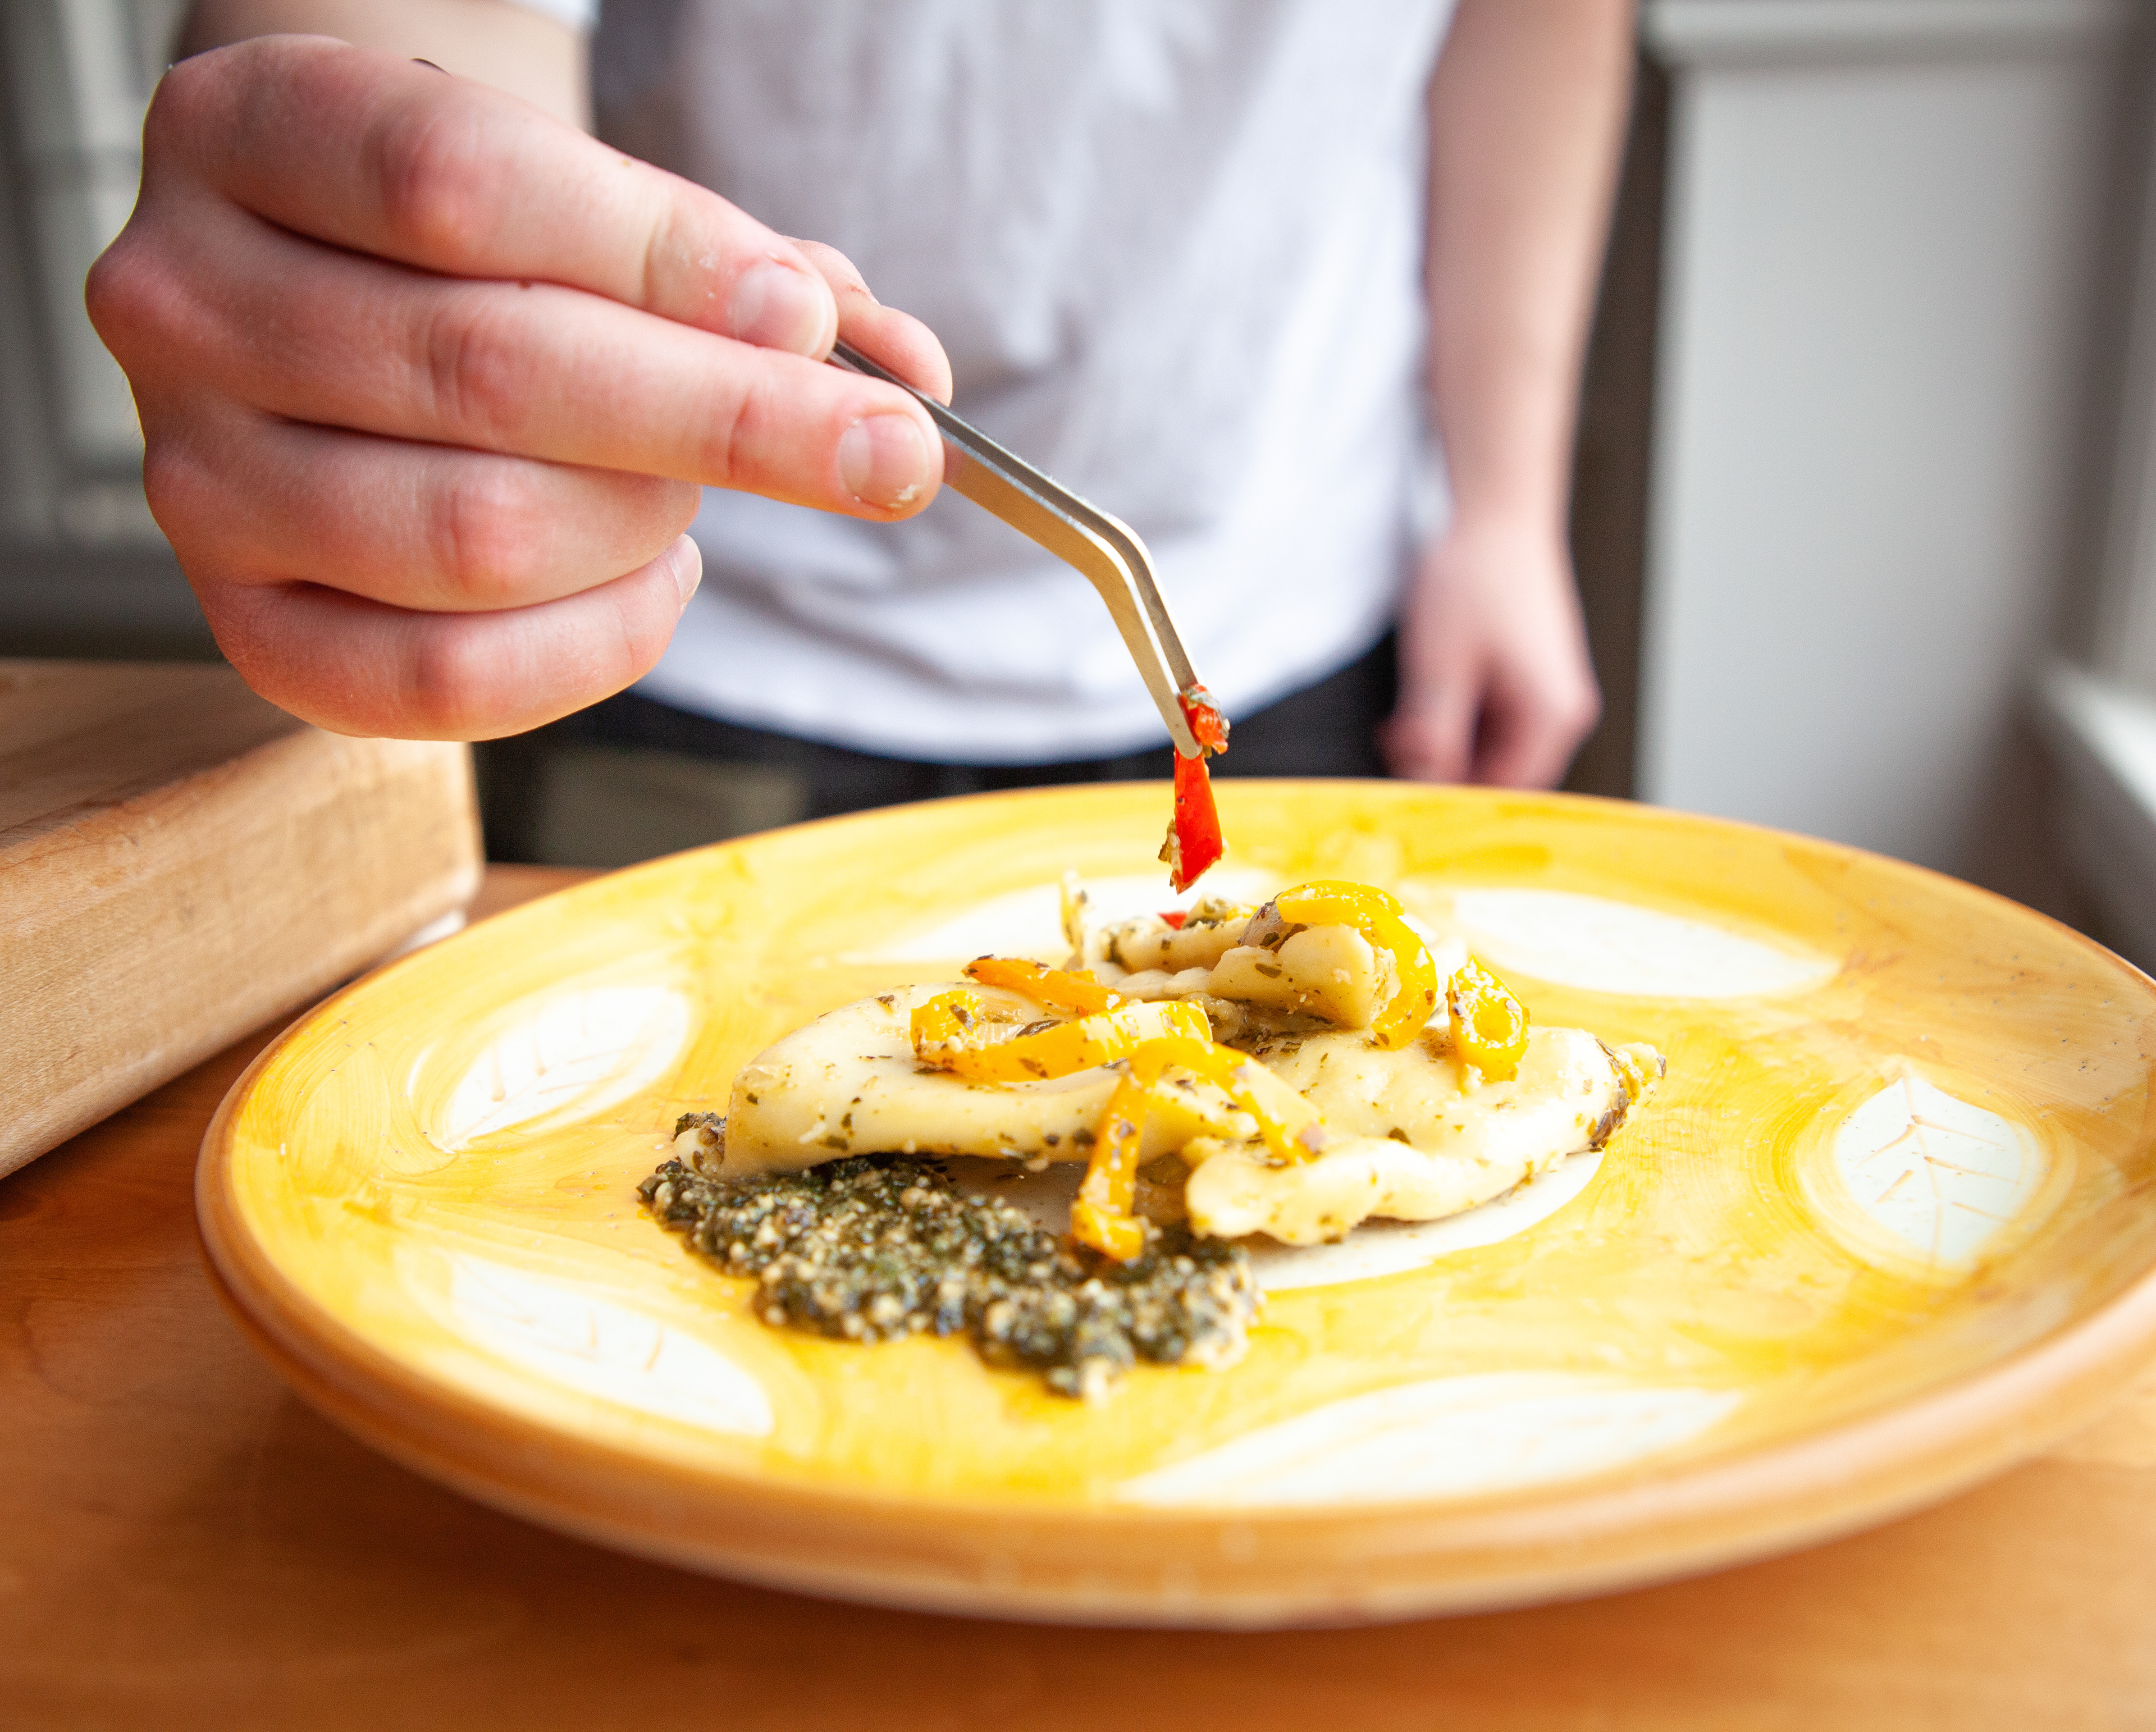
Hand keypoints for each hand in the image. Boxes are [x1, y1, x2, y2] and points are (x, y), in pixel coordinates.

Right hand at [88, 36, 951, 739]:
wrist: (330, 300)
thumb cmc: (481, 246)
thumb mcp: (590, 201)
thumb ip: (741, 269)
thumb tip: (900, 368)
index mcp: (252, 131)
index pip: (459, 187)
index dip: (661, 260)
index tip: (806, 322)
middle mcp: (187, 301)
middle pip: (486, 374)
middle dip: (726, 423)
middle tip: (880, 451)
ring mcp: (200, 480)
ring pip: (477, 535)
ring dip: (648, 523)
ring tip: (693, 495)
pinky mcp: (251, 628)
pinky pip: (446, 680)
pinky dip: (598, 642)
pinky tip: (650, 577)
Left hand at [1382, 515, 1600, 787]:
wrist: (1497, 509)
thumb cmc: (1476, 576)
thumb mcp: (1440, 666)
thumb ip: (1433, 734)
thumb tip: (1420, 785)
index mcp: (1552, 717)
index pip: (1499, 791)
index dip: (1445, 797)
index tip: (1400, 793)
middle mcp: (1562, 713)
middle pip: (1496, 774)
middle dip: (1441, 768)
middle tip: (1393, 746)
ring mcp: (1547, 694)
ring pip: (1489, 748)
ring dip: (1443, 744)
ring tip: (1401, 723)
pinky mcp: (1529, 676)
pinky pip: (1490, 720)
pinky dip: (1453, 719)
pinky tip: (1419, 706)